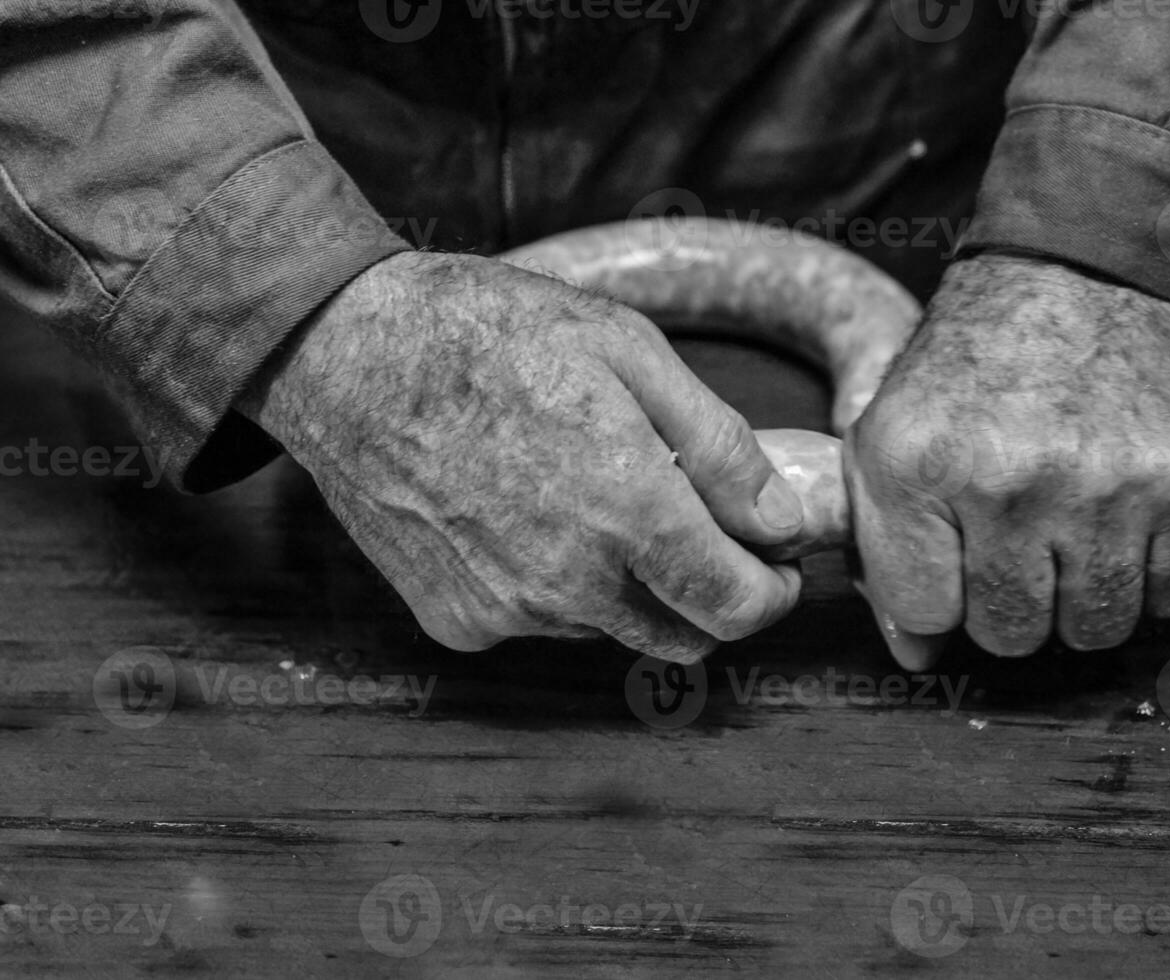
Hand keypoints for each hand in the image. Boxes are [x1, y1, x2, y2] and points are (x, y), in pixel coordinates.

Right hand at [241, 251, 807, 661]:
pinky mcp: (455, 620)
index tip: (775, 560)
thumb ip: (718, 447)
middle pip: (685, 639)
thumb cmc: (488, 332)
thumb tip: (780, 521)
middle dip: (715, 598)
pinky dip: (558, 586)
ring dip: (632, 585)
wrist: (343, 352)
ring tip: (594, 495)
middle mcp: (569, 582)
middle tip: (708, 534)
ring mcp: (507, 611)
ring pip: (612, 628)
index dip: (773, 591)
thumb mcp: (629, 350)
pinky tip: (528, 513)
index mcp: (626, 511)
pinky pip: (540, 623)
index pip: (738, 608)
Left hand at [847, 255, 1169, 666]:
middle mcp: (1015, 483)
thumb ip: (888, 548)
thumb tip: (916, 656)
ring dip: (1082, 597)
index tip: (955, 566)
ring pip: (1095, 628)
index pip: (925, 613)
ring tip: (1074, 531)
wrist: (1089, 271)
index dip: (940, 599)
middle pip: (1012, 634)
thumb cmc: (983, 360)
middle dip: (1011, 603)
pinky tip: (1130, 518)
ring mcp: (1111, 489)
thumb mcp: (894, 431)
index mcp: (923, 465)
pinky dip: (1153, 575)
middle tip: (1020, 544)